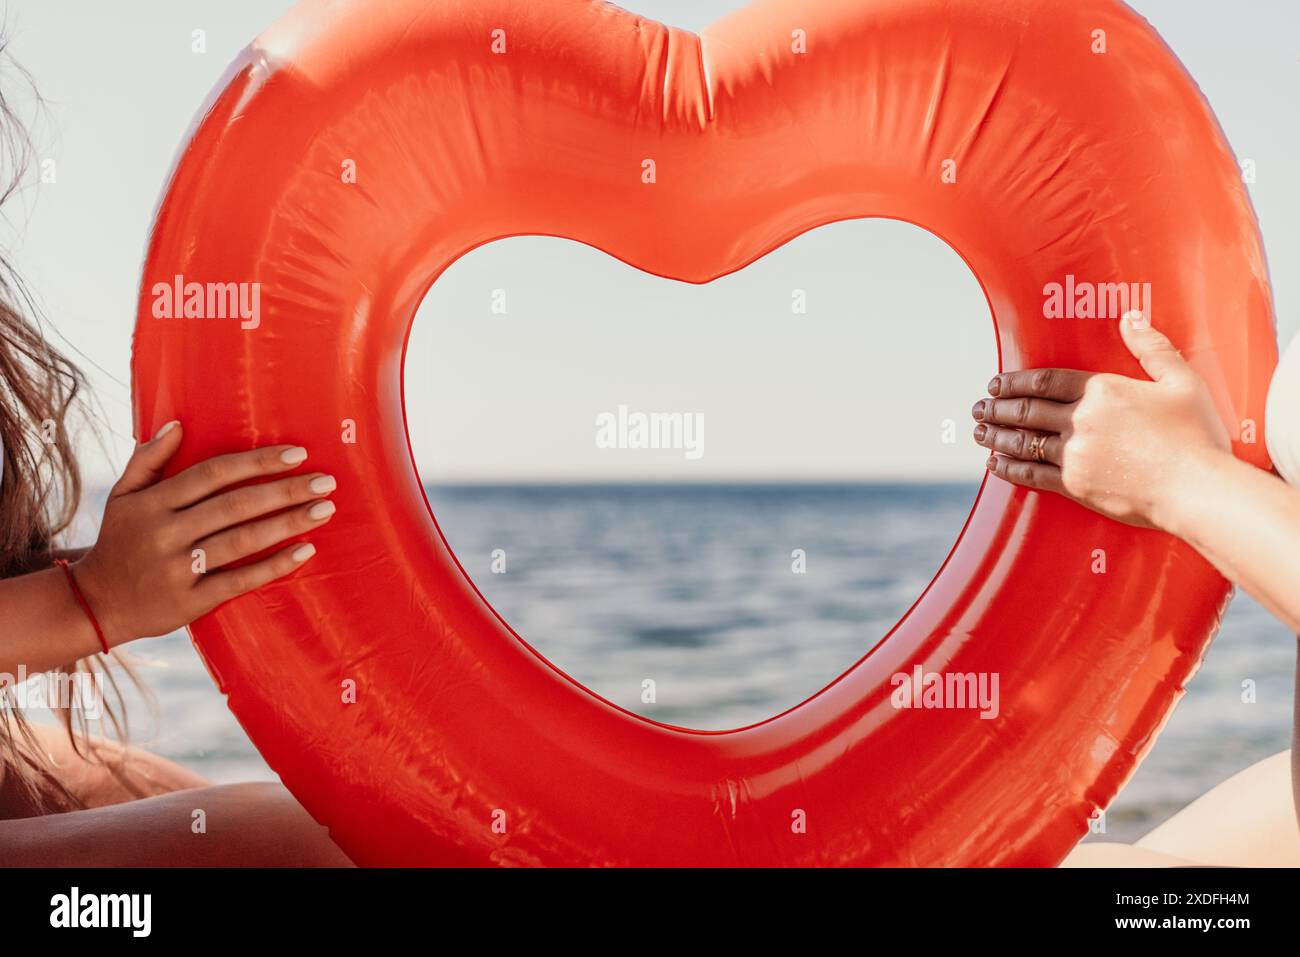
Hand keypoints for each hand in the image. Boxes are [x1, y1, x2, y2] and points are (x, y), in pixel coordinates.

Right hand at [73, 422, 336, 646]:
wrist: (96, 604)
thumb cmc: (120, 541)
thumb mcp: (122, 496)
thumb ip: (148, 459)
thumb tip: (177, 424)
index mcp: (153, 503)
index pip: (213, 474)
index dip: (256, 462)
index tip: (297, 454)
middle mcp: (165, 533)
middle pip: (235, 505)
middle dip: (285, 491)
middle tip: (327, 481)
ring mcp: (178, 568)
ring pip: (241, 541)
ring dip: (288, 524)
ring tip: (325, 510)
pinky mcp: (191, 601)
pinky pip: (239, 580)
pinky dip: (274, 565)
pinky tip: (306, 551)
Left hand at [970, 314, 1231, 529]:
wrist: (1198, 489)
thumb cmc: (1196, 435)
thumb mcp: (1182, 381)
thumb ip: (1152, 348)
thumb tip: (1131, 316)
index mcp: (1102, 391)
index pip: (1045, 381)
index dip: (1015, 381)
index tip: (996, 384)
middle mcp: (1081, 420)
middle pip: (1026, 410)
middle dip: (997, 408)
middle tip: (979, 407)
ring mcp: (1075, 454)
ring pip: (1023, 441)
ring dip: (996, 436)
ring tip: (979, 432)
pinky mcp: (1075, 486)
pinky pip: (1032, 474)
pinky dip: (1009, 468)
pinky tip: (996, 464)